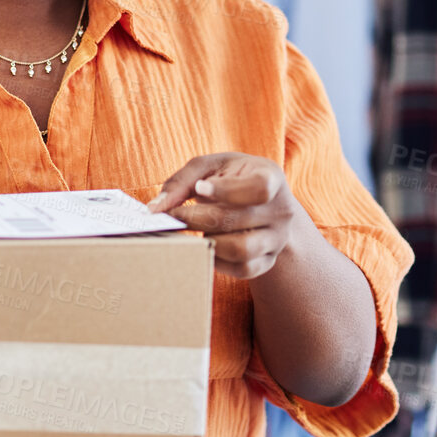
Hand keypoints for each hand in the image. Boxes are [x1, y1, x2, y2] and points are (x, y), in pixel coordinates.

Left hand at [148, 153, 310, 279]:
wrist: (262, 202)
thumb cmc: (231, 178)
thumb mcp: (210, 167)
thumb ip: (182, 182)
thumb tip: (155, 209)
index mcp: (271, 178)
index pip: (258, 188)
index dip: (227, 191)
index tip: (198, 189)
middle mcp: (281, 210)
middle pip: (239, 220)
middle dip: (198, 219)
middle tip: (173, 216)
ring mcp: (277, 239)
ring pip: (241, 250)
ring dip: (208, 241)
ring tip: (194, 231)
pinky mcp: (268, 261)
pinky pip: (242, 270)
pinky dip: (218, 260)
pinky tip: (207, 244)